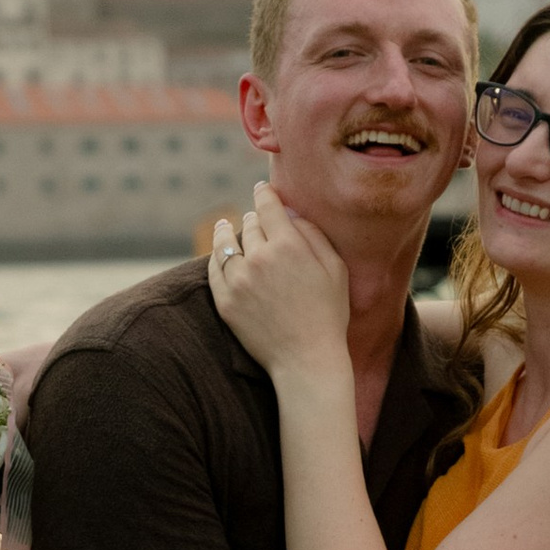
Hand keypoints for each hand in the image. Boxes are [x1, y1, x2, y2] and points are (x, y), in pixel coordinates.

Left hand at [207, 182, 351, 377]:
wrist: (306, 359)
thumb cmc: (328, 313)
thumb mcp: (335, 269)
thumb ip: (313, 234)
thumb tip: (290, 212)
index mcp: (288, 245)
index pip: (267, 205)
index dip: (264, 193)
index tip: (262, 190)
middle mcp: (258, 257)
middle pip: (248, 224)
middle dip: (253, 219)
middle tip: (256, 220)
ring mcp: (238, 280)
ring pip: (225, 243)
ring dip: (226, 232)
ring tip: (224, 227)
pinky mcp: (225, 301)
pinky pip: (215, 269)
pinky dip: (217, 257)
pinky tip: (220, 254)